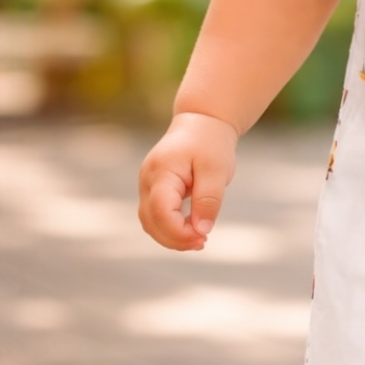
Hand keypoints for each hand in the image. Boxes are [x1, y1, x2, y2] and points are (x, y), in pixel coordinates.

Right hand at [137, 111, 237, 250]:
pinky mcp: (153, 189)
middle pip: (150, 221)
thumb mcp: (216, 171)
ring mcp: (147, 184)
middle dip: (174, 239)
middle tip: (203, 243)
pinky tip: (192, 231)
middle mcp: (147, 180)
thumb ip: (208, 201)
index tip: (204, 238)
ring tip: (199, 240)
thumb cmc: (211, 144)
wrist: (202, 121)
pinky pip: (155, 215)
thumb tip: (201, 231)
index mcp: (162, 172)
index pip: (161, 211)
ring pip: (150, 222)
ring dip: (171, 236)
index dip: (179, 232)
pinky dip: (170, 227)